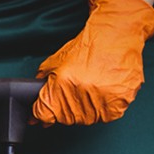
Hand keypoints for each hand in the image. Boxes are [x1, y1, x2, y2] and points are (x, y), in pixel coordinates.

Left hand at [32, 0, 153, 124]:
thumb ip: (42, 86)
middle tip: (76, 89)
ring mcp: (99, 103)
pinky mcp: (118, 105)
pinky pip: (107, 115)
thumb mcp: (54, 63)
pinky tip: (105, 89)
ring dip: (86, 107)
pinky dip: (105, 106)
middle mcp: (79, 98)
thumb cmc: (85, 48)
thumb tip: (35, 111)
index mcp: (59, 89)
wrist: (115, 35)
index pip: (43, 115)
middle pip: (65, 118)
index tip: (44, 113)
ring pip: (86, 119)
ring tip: (92, 85)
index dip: (42, 114)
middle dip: (65, 108)